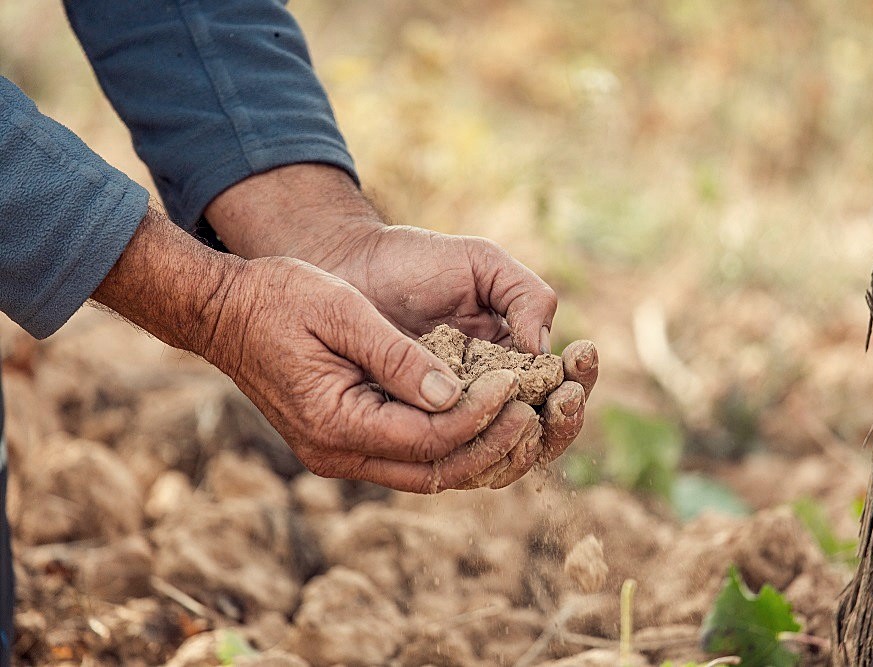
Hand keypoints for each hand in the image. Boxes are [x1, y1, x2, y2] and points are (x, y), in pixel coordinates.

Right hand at [93, 209, 532, 492]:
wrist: (225, 310)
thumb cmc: (279, 299)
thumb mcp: (340, 311)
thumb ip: (396, 357)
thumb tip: (452, 395)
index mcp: (335, 423)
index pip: (428, 438)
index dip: (479, 416)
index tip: (513, 385)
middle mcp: (337, 452)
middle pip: (434, 471)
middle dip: (490, 447)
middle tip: (534, 414)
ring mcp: (339, 452)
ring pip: (426, 471)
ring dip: (477, 451)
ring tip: (521, 419)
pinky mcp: (345, 439)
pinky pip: (410, 456)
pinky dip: (450, 443)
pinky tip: (482, 417)